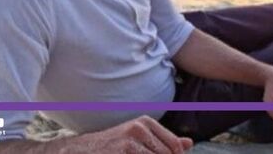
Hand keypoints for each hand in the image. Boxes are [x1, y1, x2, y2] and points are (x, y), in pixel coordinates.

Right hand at [76, 116, 193, 153]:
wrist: (84, 150)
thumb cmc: (114, 145)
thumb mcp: (140, 138)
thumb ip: (165, 141)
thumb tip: (189, 143)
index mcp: (146, 123)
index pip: (174, 146)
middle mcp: (140, 128)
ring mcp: (130, 141)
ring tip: (131, 153)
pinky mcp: (123, 151)